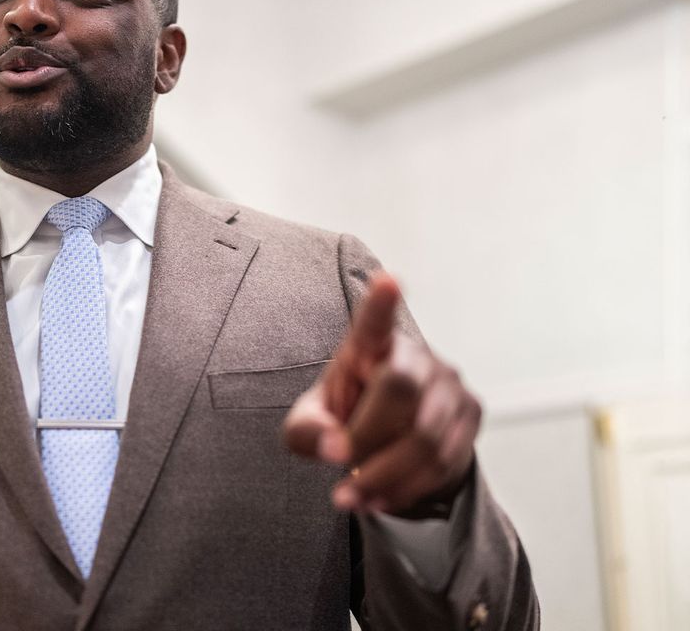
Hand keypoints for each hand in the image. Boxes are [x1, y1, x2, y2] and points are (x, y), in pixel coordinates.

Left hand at [282, 273, 480, 515]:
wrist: (388, 447)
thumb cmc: (343, 422)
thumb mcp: (310, 427)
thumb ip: (308, 434)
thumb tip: (333, 448)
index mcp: (369, 346)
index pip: (375, 321)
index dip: (382, 302)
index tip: (387, 281)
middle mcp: (416, 355)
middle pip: (399, 388)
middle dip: (366, 436)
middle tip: (337, 464)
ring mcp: (449, 383)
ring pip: (426, 434)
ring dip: (384, 475)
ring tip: (349, 498)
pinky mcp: (471, 414)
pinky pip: (445, 460)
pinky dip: (407, 488)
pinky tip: (379, 499)